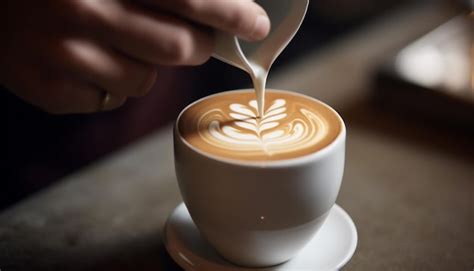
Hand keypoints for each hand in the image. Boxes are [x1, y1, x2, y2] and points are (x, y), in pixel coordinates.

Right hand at [0, 0, 269, 113]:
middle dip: (194, 44)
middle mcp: (85, 10)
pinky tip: (87, 60)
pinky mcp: (49, 89)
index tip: (256, 25)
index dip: (231, 13)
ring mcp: (63, 54)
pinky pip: (110, 99)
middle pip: (179, 47)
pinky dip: (111, 83)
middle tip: (187, 37)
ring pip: (145, 80)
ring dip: (146, 65)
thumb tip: (216, 10)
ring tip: (116, 43)